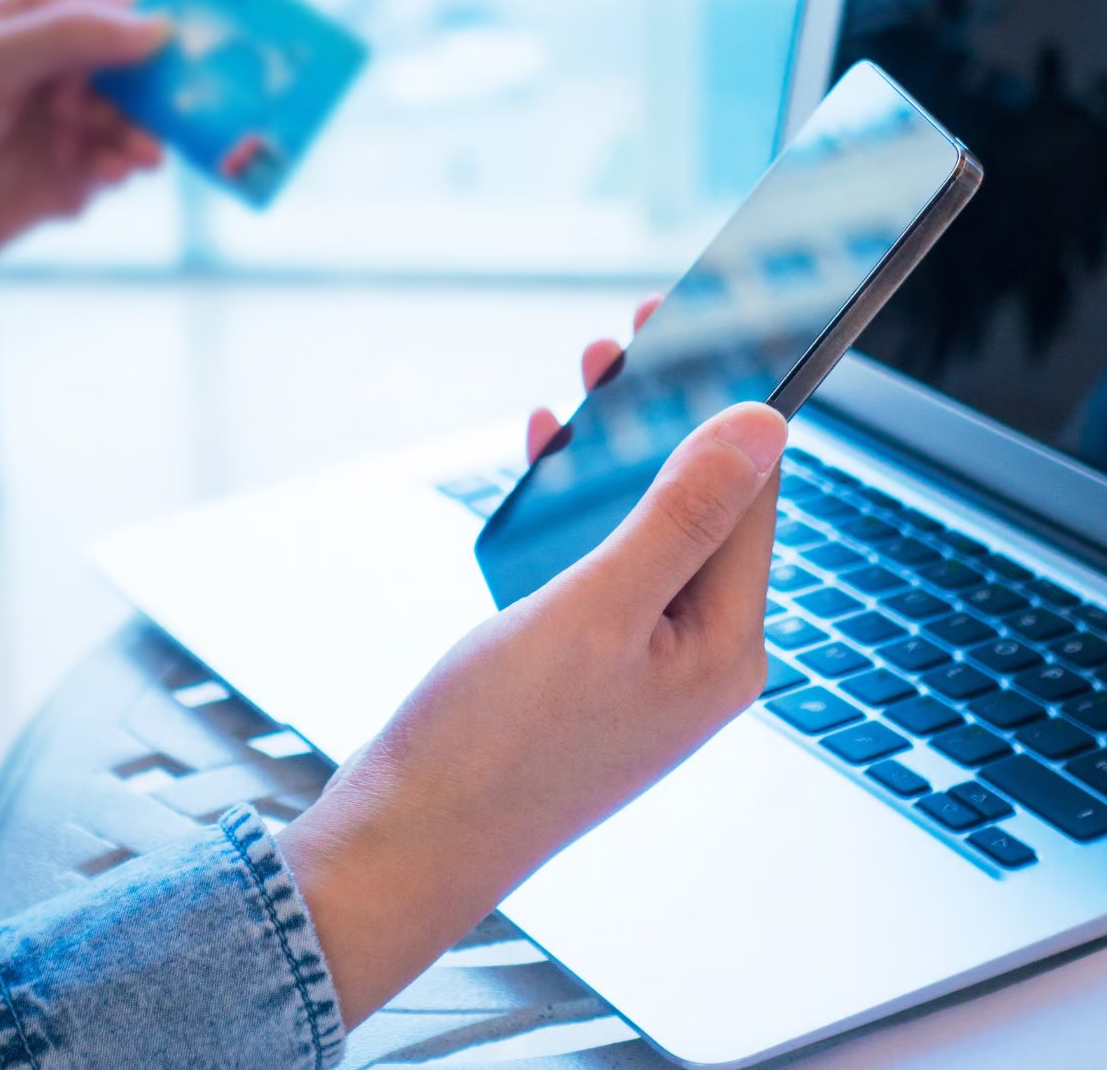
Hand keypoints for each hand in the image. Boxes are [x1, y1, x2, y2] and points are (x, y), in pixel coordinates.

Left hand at [0, 0, 170, 263]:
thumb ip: (74, 36)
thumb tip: (160, 28)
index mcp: (34, 19)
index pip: (116, 12)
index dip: (156, 31)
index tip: (196, 57)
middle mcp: (53, 68)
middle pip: (134, 76)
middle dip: (152, 99)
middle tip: (170, 121)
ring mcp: (59, 124)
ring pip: (128, 126)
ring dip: (138, 139)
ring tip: (140, 158)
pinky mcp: (61, 177)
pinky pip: (110, 170)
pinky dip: (114, 172)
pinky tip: (105, 176)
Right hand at [280, 312, 785, 1030]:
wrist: (407, 840)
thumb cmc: (496, 746)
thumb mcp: (595, 609)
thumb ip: (681, 514)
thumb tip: (761, 427)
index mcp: (723, 647)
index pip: (750, 498)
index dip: (727, 406)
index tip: (707, 328)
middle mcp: (696, 653)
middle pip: (698, 505)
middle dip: (664, 420)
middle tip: (633, 339)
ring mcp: (643, 661)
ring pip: (644, 527)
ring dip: (615, 457)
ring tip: (589, 382)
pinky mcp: (592, 663)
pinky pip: (602, 562)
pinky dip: (577, 510)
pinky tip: (547, 465)